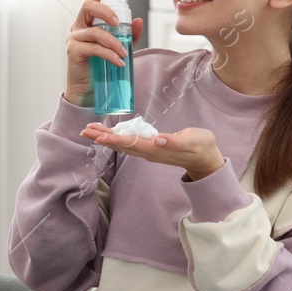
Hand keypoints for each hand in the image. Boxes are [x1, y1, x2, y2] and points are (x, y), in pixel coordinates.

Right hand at [64, 0, 143, 107]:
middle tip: (118, 23)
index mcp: (89, 21)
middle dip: (105, 10)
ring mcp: (75, 38)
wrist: (88, 92)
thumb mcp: (118, 48)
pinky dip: (109, 54)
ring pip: (94, 31)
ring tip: (124, 53)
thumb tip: (138, 21)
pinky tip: (118, 62)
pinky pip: (93, 48)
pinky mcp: (74, 51)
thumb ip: (128, 35)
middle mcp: (79, 26)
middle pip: (88, 6)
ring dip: (113, 41)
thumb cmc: (101, 68)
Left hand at [80, 123, 224, 179]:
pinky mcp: (151, 148)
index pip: (131, 144)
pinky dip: (117, 138)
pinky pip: (129, 143)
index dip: (115, 139)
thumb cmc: (201, 147)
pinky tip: (109, 134)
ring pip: (123, 145)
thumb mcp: (193, 141)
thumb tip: (158, 140)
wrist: (206, 159)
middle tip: (84, 131)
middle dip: (103, 138)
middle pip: (121, 145)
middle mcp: (149, 152)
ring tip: (91, 131)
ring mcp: (149, 152)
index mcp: (157, 149)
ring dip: (106, 138)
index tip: (100, 136)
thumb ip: (175, 141)